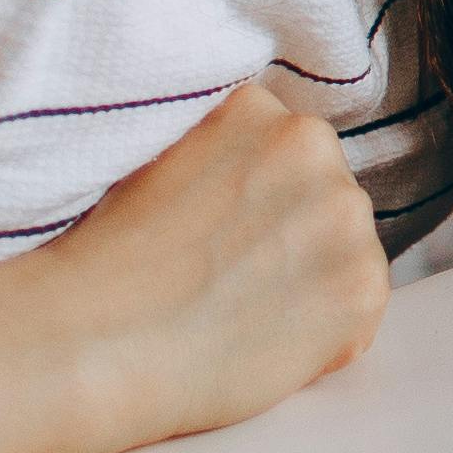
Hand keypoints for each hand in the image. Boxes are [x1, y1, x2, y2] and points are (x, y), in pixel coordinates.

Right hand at [23, 84, 391, 452]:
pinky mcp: (363, 286)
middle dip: (292, 237)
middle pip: (323, 197)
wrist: (89, 342)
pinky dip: (325, 340)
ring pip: (346, 253)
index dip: (258, 205)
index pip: (285, 155)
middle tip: (229, 281)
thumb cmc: (102, 266)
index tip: (223, 238)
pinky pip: (359, 316)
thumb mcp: (156, 164)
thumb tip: (245, 183)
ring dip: (312, 285)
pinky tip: (262, 344)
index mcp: (255, 107)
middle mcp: (311, 145)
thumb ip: (218, 156)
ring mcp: (344, 214)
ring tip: (240, 315)